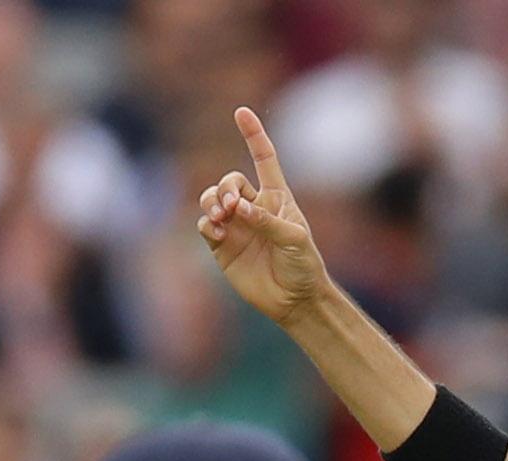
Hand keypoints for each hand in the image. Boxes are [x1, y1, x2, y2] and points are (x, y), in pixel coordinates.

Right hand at [197, 107, 329, 326]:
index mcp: (276, 198)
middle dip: (226, 188)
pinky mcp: (221, 245)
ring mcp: (236, 226)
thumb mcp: (293, 240)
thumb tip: (237, 207)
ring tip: (220, 217)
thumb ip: (266, 221)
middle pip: (229, 181)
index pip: (263, 159)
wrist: (295, 300)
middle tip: (231, 207)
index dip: (253, 135)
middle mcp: (253, 207)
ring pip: (211, 199)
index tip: (241, 112)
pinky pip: (204, 225)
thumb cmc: (303, 266)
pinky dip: (205, 224)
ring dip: (211, 202)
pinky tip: (216, 231)